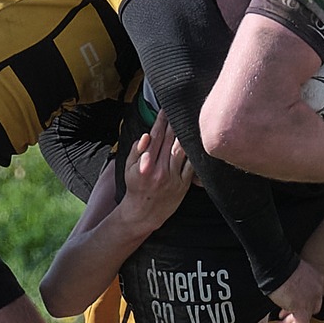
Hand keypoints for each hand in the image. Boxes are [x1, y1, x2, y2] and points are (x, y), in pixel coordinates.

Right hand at [120, 111, 193, 229]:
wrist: (144, 213)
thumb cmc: (136, 187)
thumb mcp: (128, 169)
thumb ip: (137, 151)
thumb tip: (147, 136)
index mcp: (145, 165)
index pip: (155, 137)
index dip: (161, 121)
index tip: (165, 110)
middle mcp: (160, 170)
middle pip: (170, 140)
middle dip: (174, 123)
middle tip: (178, 110)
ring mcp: (173, 178)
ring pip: (182, 150)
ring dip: (185, 134)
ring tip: (188, 122)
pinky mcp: (184, 185)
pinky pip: (191, 165)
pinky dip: (193, 153)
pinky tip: (195, 142)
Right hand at [267, 258, 323, 322]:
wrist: (275, 263)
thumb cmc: (276, 265)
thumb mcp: (287, 275)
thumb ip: (290, 286)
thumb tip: (283, 297)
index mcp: (315, 279)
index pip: (311, 299)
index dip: (296, 308)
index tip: (284, 314)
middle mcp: (317, 289)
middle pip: (308, 311)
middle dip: (292, 321)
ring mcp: (311, 299)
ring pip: (303, 320)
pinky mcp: (303, 308)